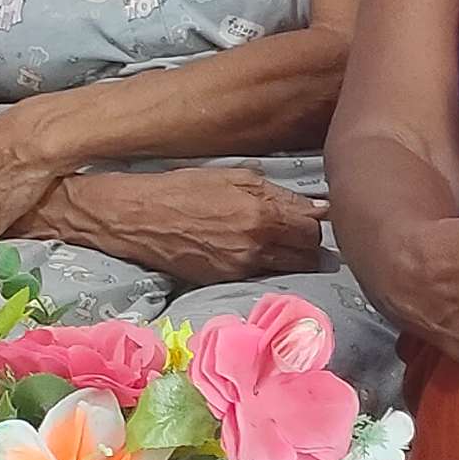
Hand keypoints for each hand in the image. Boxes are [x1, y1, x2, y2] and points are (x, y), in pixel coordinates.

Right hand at [63, 168, 330, 285]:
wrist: (140, 218)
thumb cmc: (186, 188)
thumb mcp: (235, 177)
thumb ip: (279, 194)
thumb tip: (318, 208)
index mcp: (263, 215)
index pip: (314, 229)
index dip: (316, 221)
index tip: (309, 214)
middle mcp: (257, 246)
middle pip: (308, 255)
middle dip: (308, 242)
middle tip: (296, 229)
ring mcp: (242, 268)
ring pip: (288, 269)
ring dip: (291, 257)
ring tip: (278, 242)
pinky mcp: (226, 282)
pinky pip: (261, 275)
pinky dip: (265, 265)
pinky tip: (252, 250)